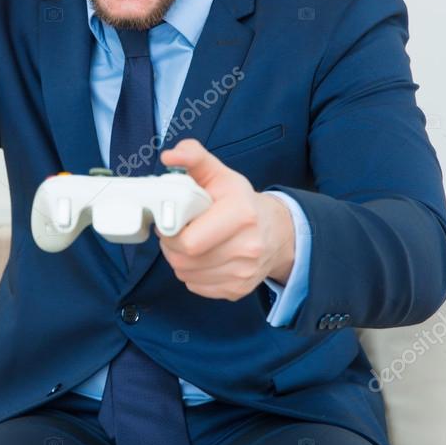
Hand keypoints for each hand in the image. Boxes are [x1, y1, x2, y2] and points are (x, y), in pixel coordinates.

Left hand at [155, 138, 294, 301]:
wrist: (277, 232)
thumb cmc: (241, 202)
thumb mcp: (220, 174)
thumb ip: (194, 158)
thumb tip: (169, 155)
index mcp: (242, 214)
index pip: (188, 241)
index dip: (170, 232)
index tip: (172, 221)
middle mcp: (248, 247)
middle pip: (184, 260)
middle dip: (172, 246)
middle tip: (177, 232)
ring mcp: (244, 272)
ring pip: (186, 275)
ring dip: (180, 260)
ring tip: (190, 242)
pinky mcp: (239, 289)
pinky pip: (196, 286)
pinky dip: (192, 274)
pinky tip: (202, 257)